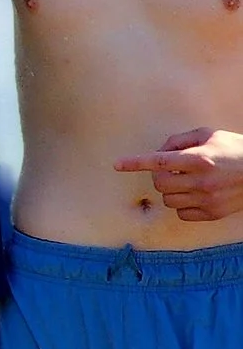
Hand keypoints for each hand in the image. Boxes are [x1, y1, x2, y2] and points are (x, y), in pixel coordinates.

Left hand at [118, 128, 242, 221]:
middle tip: (173, 171)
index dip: (135, 163)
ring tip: (186, 182)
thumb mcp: (209, 135)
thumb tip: (159, 151)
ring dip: (171, 191)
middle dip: (160, 176)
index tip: (117, 165)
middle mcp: (201, 181)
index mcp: (199, 159)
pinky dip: (182, 205)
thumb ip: (180, 140)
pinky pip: (182, 214)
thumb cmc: (234, 149)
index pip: (158, 161)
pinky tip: (194, 195)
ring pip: (168, 200)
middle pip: (159, 184)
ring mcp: (207, 199)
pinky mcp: (213, 213)